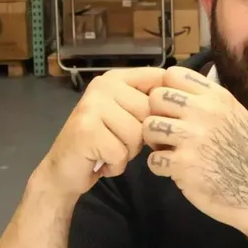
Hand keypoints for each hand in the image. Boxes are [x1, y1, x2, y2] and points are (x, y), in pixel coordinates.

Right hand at [35, 67, 165, 197]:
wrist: (63, 170)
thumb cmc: (101, 143)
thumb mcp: (127, 117)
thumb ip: (148, 104)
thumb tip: (184, 100)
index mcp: (117, 78)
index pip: (158, 78)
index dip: (165, 105)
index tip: (155, 122)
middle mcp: (104, 85)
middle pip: (150, 112)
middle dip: (141, 137)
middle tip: (119, 141)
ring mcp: (93, 105)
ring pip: (137, 134)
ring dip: (127, 152)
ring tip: (109, 150)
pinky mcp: (87, 129)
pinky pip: (121, 152)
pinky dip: (115, 165)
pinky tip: (100, 160)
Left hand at [141, 66, 247, 247]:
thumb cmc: (245, 155)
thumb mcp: (236, 116)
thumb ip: (209, 100)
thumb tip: (176, 88)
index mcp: (217, 97)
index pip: (173, 74)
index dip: (165, 89)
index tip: (171, 107)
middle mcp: (205, 112)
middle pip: (156, 97)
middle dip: (156, 114)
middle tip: (166, 131)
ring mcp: (193, 138)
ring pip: (149, 126)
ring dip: (154, 141)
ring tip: (168, 150)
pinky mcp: (183, 164)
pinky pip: (153, 159)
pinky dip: (159, 167)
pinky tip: (173, 170)